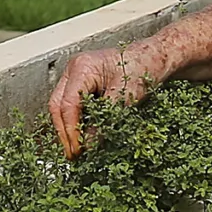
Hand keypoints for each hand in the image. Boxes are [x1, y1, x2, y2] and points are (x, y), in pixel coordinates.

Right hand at [46, 42, 158, 157]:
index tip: (78, 150)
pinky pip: (71, 104)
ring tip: (77, 148)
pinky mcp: (81, 83)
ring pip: (62, 105)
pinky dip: (76, 121)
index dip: (71, 130)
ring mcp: (75, 75)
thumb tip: (89, 145)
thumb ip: (104, 121)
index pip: (68, 104)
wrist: (153, 58)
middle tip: (73, 154)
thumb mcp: (125, 98)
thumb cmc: (143, 68)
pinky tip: (83, 135)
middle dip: (64, 132)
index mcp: (82, 67)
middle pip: (58, 105)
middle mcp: (73, 69)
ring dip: (68, 128)